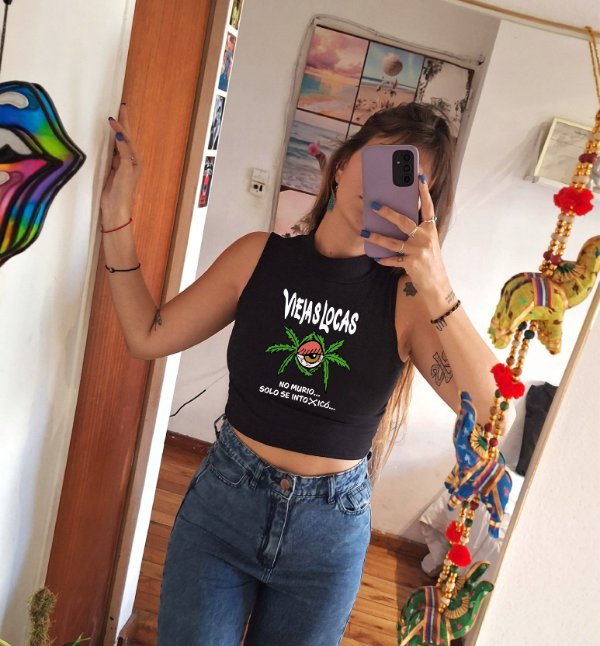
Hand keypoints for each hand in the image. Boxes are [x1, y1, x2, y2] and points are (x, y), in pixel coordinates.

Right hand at [100, 104, 142, 222]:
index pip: (127, 139)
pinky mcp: (112, 169)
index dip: (121, 127)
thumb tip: (119, 135)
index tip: (112, 117)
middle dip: (123, 124)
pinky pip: (111, 151)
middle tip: (122, 107)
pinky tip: (107, 136)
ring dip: (116, 131)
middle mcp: (129, 161)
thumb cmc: (122, 191)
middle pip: (125, 138)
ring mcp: (120, 164)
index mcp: (135, 161)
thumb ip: (122, 152)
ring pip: (118, 143)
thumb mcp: (124, 170)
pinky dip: (109, 142)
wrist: (115, 208)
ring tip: (115, 118)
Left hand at [363, 175, 447, 295]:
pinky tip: (374, 256)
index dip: (423, 192)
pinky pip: (392, 259)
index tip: (419, 176)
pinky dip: (383, 258)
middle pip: (404, 221)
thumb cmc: (430, 261)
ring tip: (364, 232)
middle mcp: (425, 238)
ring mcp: (418, 251)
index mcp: (430, 230)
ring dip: (377, 237)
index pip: (427, 207)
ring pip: (393, 242)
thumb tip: (397, 218)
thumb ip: (417, 230)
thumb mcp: (428, 243)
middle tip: (374, 204)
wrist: (437, 285)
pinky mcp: (411, 264)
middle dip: (388, 212)